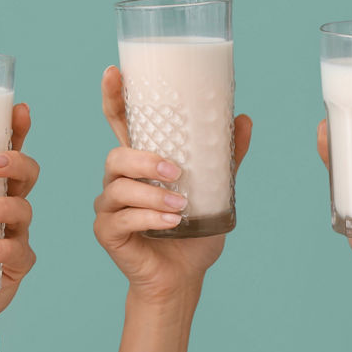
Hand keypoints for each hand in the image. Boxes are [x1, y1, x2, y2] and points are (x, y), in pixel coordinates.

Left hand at [0, 104, 38, 335]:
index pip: (9, 152)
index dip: (18, 130)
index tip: (19, 110)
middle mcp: (7, 207)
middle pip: (27, 175)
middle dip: (16, 162)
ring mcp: (15, 236)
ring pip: (24, 210)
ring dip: (2, 207)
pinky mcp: (16, 266)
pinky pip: (18, 253)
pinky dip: (1, 249)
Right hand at [94, 67, 253, 303]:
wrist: (183, 278)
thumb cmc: (192, 232)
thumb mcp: (216, 192)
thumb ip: (225, 159)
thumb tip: (244, 119)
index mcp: (139, 165)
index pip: (120, 124)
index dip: (114, 98)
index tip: (114, 73)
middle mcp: (118, 181)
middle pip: (116, 156)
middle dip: (143, 160)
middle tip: (175, 170)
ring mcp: (109, 206)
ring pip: (119, 188)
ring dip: (151, 194)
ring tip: (181, 204)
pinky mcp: (107, 232)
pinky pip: (123, 218)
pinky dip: (150, 218)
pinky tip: (172, 223)